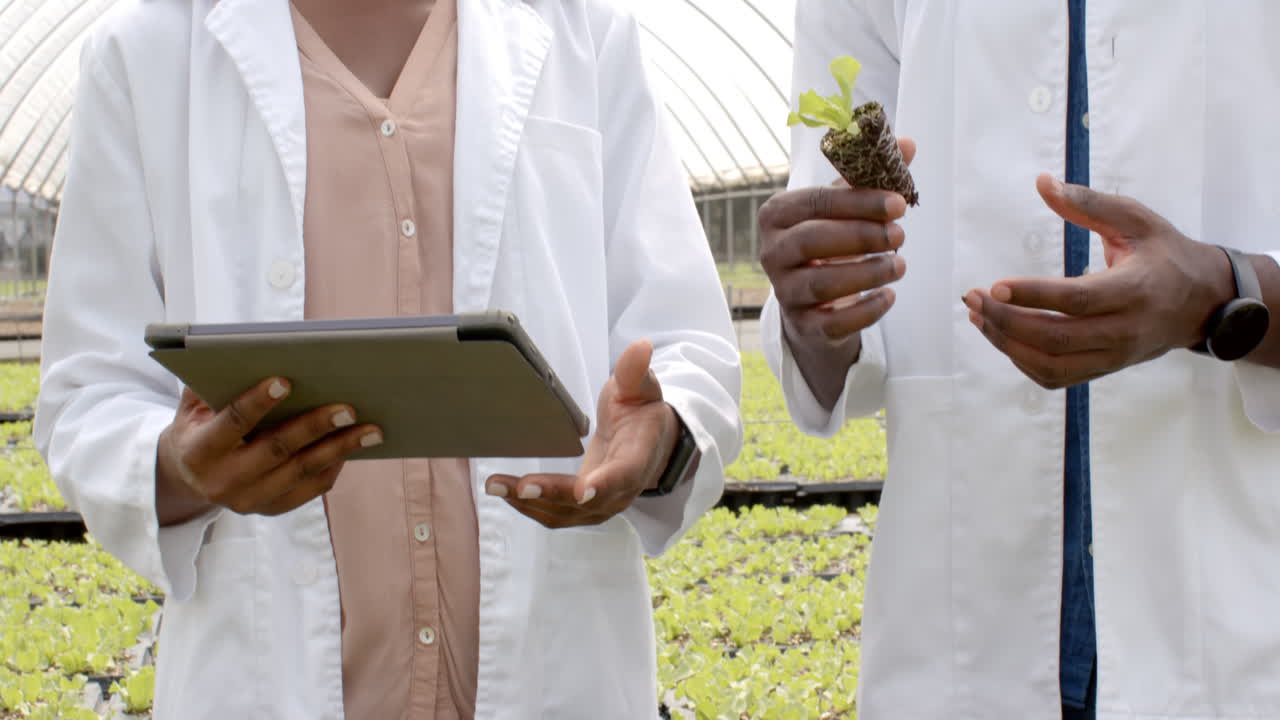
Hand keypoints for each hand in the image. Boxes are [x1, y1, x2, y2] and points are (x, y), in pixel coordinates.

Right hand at [155, 378, 383, 524]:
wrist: (189, 477)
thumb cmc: (198, 427)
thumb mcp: (192, 405)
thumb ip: (211, 382)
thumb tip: (244, 350)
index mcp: (199, 452)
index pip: (233, 423)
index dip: (258, 402)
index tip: (286, 380)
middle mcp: (223, 482)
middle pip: (277, 451)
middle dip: (315, 427)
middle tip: (349, 408)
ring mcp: (250, 500)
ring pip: (302, 471)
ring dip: (340, 449)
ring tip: (372, 430)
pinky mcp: (272, 509)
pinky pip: (311, 488)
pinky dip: (334, 465)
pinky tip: (354, 445)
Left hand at [484, 339, 678, 528]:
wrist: (650, 444)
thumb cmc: (641, 412)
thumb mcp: (641, 388)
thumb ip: (636, 372)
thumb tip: (640, 347)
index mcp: (638, 457)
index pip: (624, 474)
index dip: (605, 483)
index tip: (583, 490)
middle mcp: (622, 489)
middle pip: (587, 502)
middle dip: (552, 495)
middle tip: (520, 485)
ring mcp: (602, 505)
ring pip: (565, 513)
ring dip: (530, 504)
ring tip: (496, 485)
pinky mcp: (583, 509)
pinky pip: (556, 515)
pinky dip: (529, 508)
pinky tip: (505, 492)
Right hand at [758, 138, 914, 408]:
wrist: (814, 302)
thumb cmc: (831, 242)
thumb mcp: (844, 207)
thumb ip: (870, 178)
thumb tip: (906, 144)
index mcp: (777, 214)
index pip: (816, 201)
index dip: (860, 201)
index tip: (899, 203)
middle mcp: (772, 252)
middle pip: (812, 241)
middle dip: (862, 236)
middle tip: (900, 234)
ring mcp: (784, 292)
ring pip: (821, 283)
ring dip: (867, 273)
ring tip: (900, 265)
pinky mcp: (802, 325)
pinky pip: (832, 322)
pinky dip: (865, 311)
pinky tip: (889, 297)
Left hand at [962, 174, 1234, 388]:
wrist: (1203, 302)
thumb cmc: (1165, 254)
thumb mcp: (1137, 220)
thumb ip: (1088, 203)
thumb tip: (1042, 182)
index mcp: (1135, 290)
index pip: (1077, 300)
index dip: (1034, 295)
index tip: (995, 285)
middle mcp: (1125, 330)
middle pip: (1056, 338)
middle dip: (1006, 320)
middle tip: (972, 298)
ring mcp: (1114, 356)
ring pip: (1051, 364)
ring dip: (1006, 343)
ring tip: (978, 317)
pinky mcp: (1104, 369)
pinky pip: (1056, 377)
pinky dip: (1021, 360)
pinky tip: (1001, 335)